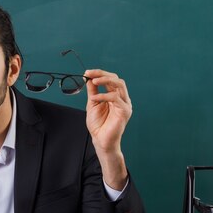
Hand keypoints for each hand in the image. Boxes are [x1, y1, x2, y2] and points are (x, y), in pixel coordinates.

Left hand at [84, 69, 131, 189]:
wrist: (100, 140)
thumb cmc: (98, 125)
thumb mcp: (92, 104)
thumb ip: (93, 91)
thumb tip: (89, 78)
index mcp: (114, 96)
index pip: (110, 79)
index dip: (99, 73)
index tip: (87, 72)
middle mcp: (122, 98)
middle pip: (116, 79)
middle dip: (102, 74)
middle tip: (90, 74)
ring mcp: (125, 104)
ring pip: (120, 84)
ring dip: (105, 80)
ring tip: (93, 82)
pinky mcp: (125, 111)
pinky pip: (116, 97)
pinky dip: (104, 95)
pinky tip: (95, 99)